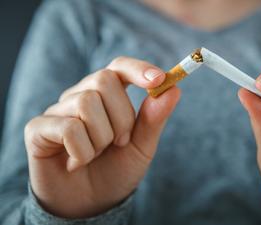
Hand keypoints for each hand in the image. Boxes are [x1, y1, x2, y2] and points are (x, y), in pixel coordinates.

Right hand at [24, 57, 179, 217]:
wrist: (90, 205)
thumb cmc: (116, 170)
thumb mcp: (141, 146)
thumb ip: (154, 118)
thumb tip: (174, 88)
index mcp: (106, 97)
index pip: (119, 67)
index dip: (138, 69)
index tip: (160, 79)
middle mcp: (80, 97)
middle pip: (104, 80)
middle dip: (122, 118)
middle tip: (119, 143)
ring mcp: (58, 111)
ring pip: (87, 103)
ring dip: (102, 138)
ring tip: (97, 154)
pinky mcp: (38, 129)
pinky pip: (68, 127)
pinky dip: (82, 152)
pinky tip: (77, 163)